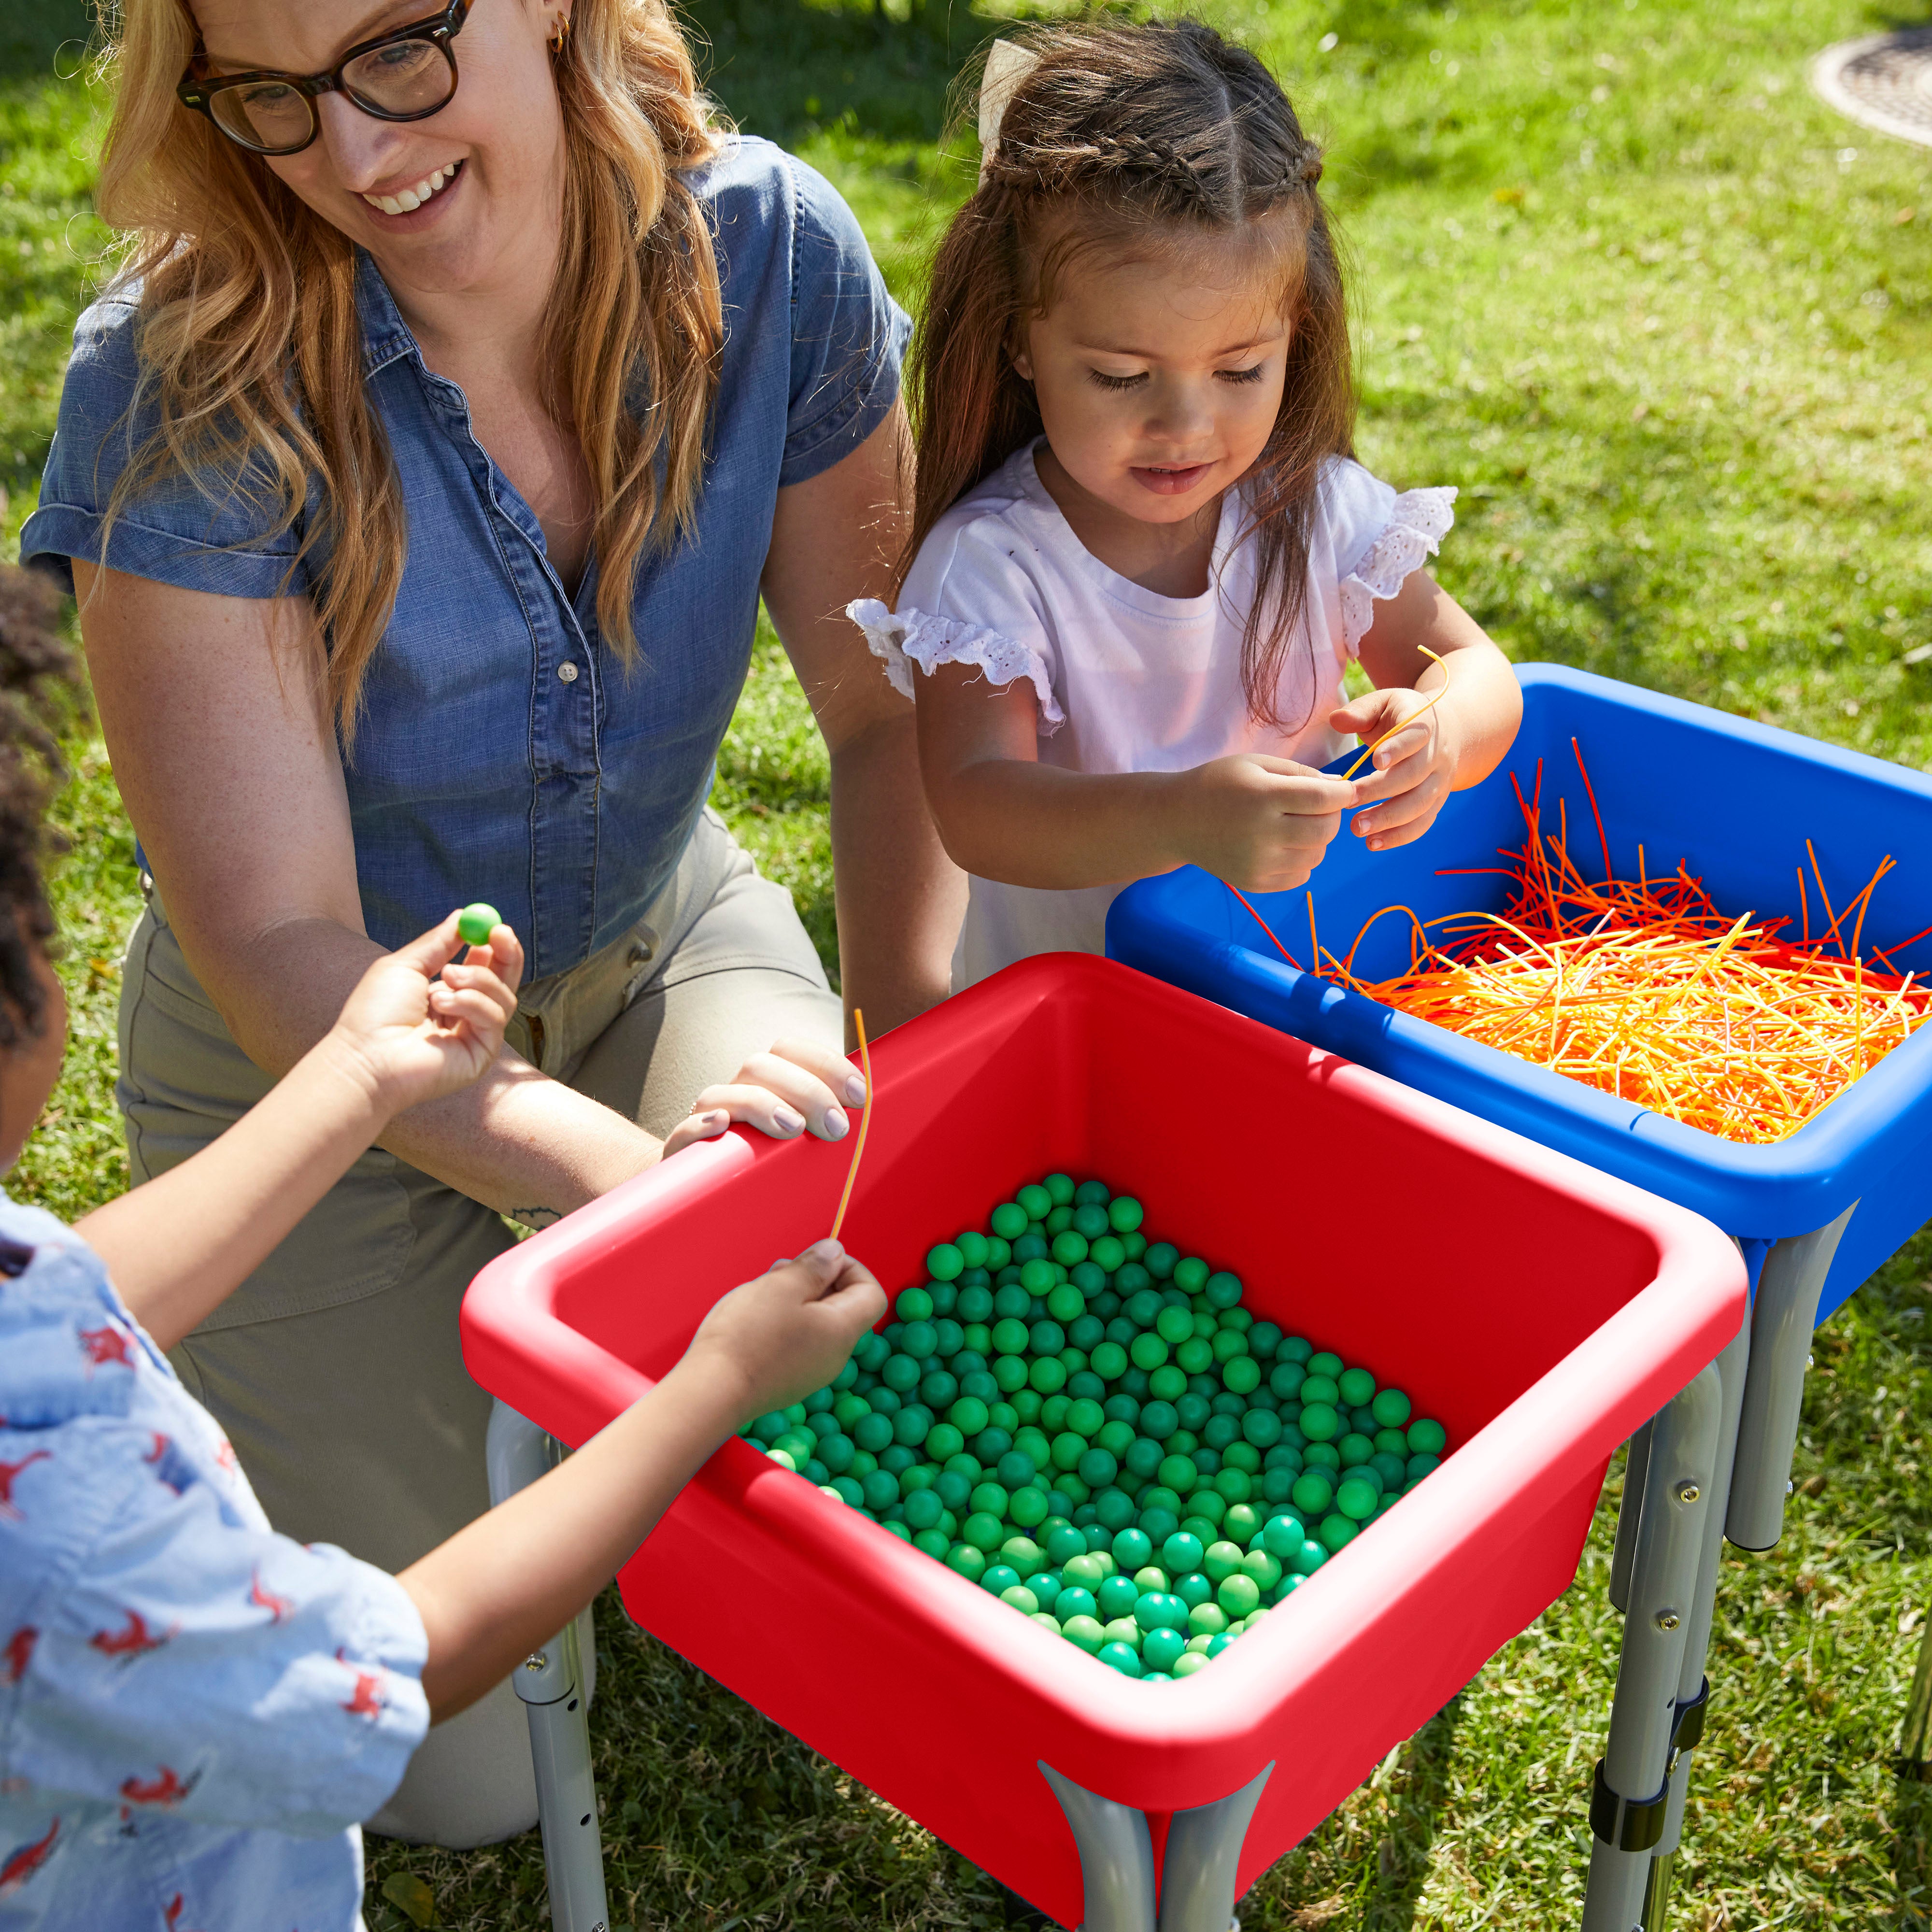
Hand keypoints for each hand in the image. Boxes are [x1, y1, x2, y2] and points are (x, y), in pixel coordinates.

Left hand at [326, 912, 525, 1116]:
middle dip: (506, 956)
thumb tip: (462, 916)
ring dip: (475, 980)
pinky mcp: (482, 1054)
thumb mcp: (406, 966)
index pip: (483, 969)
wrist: (367, 1057)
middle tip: (501, 933)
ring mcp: (475, 1037)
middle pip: (504, 983)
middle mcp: (464, 1017)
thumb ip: (438, 943)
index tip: (495, 926)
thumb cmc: (375, 1013)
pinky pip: (494, 1018)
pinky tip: (441, 1005)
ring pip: (502, 997)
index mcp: (445, 995)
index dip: (493, 947)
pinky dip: (471, 1004)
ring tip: (441, 983)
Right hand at [663, 1037, 870, 1156]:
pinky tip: (721, 1125)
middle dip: (806, 1090)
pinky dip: (700, 1125)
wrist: (711, 1201)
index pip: (792, 1050)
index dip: (828, 1064)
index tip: (860, 1096)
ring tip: (793, 1129)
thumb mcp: (806, 1144)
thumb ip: (829, 1122)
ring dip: (762, 1105)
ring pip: (723, 1092)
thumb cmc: (772, 1168)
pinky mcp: (682, 1151)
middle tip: (836, 1127)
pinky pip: (683, 1130)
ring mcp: (705, 1118)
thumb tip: (870, 1111)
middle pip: (761, 1065)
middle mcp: (736, 1092)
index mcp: (768, 1082)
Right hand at [682, 1240, 886, 1420]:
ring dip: (794, 1300)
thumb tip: (835, 1252)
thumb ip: (815, 1266)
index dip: (850, 1268)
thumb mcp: (783, 1286)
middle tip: (779, 1273)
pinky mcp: (787, 1382)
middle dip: (815, 1280)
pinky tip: (753, 1320)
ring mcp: (811, 1373)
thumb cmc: (748, 1336)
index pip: (871, 1293)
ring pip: (815, 1323)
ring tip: (760, 1292)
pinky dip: (782, 1324)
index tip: (816, 1261)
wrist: (712, 1393)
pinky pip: (797, 1343)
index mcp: (842, 1331)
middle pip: (841, 1306)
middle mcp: (835, 1357)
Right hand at [1169, 754, 1356, 893]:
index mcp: (1262, 797)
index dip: (1343, 794)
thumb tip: (1339, 788)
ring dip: (1316, 840)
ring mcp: (1257, 863)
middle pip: (1325, 831)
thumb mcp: (1255, 764)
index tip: (1345, 790)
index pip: (1322, 800)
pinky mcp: (1254, 883)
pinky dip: (1301, 861)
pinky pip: (1300, 876)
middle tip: (1319, 807)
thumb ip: (1300, 773)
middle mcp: (1261, 834)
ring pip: (1316, 856)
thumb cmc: (1217, 785)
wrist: (1176, 821)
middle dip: (1331, 816)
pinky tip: (1282, 845)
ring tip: (1295, 825)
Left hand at [1330, 685, 1459, 852]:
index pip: (1415, 737)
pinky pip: (1423, 823)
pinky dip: (1400, 836)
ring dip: (1389, 820)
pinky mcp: (1436, 803)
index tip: (1375, 760)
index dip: (1397, 748)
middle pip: (1414, 776)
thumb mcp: (1385, 703)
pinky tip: (1374, 843)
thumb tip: (1335, 720)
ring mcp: (1440, 782)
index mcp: (1424, 726)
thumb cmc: (1403, 718)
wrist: (1449, 732)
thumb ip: (1361, 710)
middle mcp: (1437, 756)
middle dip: (1381, 791)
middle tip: (1349, 802)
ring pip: (1420, 804)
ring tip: (1358, 829)